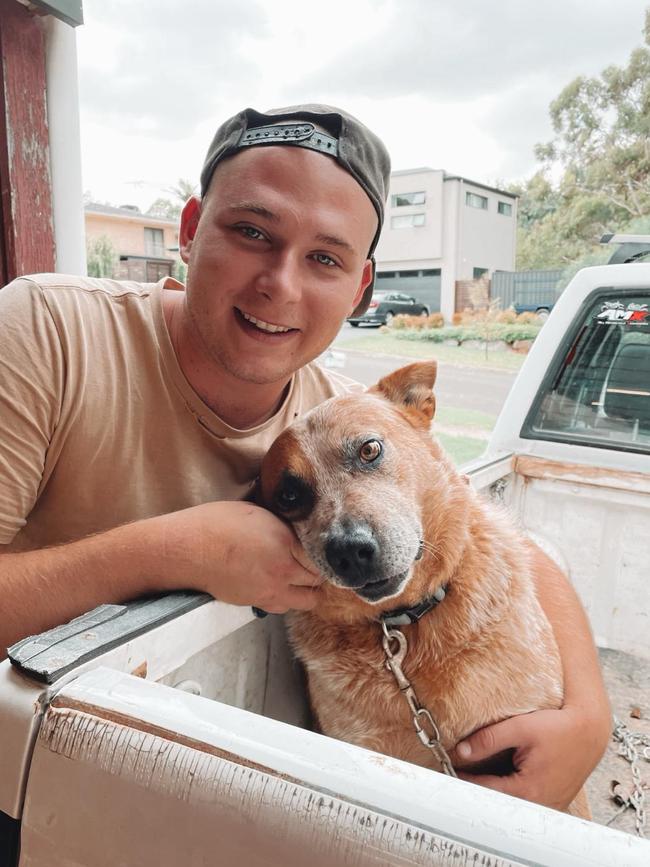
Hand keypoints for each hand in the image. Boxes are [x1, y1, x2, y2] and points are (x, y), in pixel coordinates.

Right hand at [159, 501, 323, 612]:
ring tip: (300, 578)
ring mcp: (271, 589)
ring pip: (307, 600)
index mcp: (285, 541)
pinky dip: (288, 599)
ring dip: (307, 590)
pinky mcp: (257, 602)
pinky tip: (280, 586)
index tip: (324, 549)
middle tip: (313, 563)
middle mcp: (283, 568)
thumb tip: (298, 530)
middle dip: (319, 572)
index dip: (323, 553)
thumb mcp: (257, 513)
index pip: (320, 556)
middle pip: (318, 580)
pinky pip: (284, 607)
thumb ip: (283, 526)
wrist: (187, 550)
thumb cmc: (215, 524)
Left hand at [450, 705, 610, 810]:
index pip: (484, 791)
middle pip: (496, 801)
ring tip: (477, 772)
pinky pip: (525, 800)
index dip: (463, 779)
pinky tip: (501, 775)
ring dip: (494, 790)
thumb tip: (460, 751)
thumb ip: (488, 739)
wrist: (590, 731)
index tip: (447, 769)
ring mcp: (547, 805)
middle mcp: (538, 804)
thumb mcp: (520, 727)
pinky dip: (510, 790)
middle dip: (477, 787)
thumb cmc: (558, 727)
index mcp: (527, 790)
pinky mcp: (552, 800)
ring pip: (510, 803)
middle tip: (459, 771)